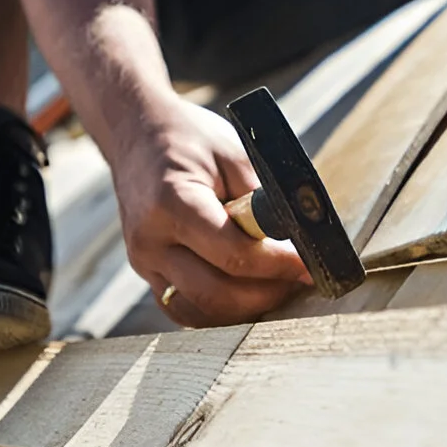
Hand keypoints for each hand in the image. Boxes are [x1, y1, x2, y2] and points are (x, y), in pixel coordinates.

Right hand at [111, 97, 310, 326]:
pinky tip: (246, 292)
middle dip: (266, 293)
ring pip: (200, 311)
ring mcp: (144, 263)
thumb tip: (301, 240)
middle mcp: (151, 240)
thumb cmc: (191, 139)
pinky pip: (185, 309)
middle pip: (215, 293)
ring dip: (244, 309)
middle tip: (298, 281)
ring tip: (276, 287)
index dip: (278, 266)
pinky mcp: (147, 274)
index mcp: (172, 202)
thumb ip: (263, 199)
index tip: (310, 266)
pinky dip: (219, 310)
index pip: (233, 254)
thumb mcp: (234, 153)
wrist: (136, 134)